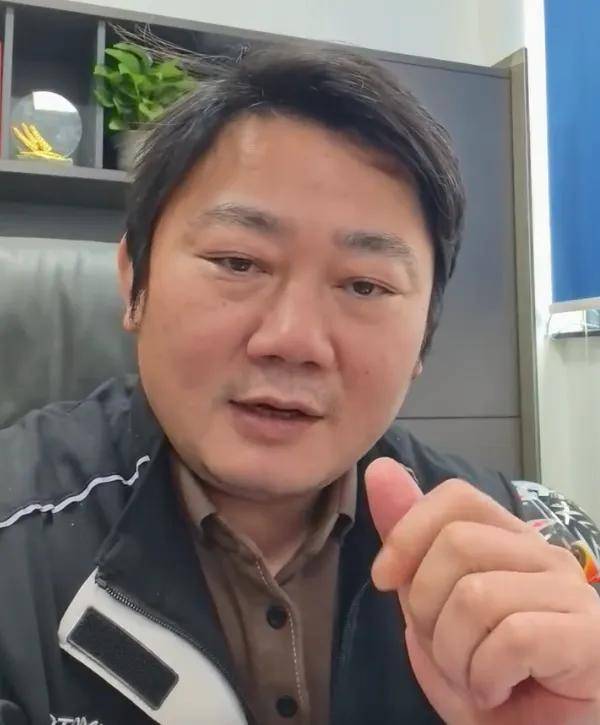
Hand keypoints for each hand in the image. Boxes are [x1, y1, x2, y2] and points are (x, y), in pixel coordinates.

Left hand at [366, 457, 599, 724]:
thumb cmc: (485, 674)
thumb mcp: (429, 606)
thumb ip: (408, 541)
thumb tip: (380, 469)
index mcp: (506, 540)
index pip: (455, 497)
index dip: (407, 534)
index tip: (383, 581)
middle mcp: (542, 553)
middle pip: (457, 543)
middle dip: (425, 609)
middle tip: (445, 649)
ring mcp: (570, 592)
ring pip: (477, 595)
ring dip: (453, 654)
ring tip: (471, 676)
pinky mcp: (590, 635)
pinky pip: (512, 637)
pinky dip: (485, 676)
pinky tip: (495, 691)